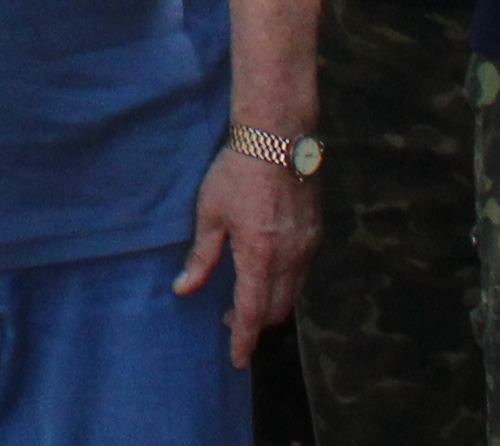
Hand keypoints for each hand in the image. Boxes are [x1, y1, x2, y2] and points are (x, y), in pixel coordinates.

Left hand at [177, 141, 317, 365]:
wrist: (277, 139)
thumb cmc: (236, 172)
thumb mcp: (209, 213)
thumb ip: (201, 257)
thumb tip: (183, 289)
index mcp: (259, 255)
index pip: (253, 312)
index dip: (244, 339)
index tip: (237, 360)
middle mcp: (290, 258)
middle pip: (277, 310)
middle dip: (256, 324)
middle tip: (230, 322)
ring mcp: (308, 248)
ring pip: (293, 294)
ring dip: (271, 305)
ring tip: (246, 300)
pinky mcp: (316, 236)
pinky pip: (302, 274)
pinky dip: (285, 284)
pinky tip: (267, 273)